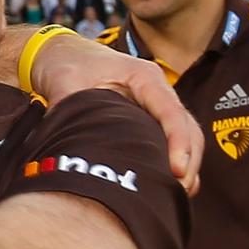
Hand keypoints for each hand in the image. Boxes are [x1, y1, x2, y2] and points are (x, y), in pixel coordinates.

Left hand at [31, 35, 201, 193]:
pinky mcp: (148, 119)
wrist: (59, 54)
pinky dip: (173, 163)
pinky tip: (167, 187)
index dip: (178, 142)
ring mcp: (155, 105)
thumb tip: (67, 138)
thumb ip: (68, 106)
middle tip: (178, 192)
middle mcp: (156, 90)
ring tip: (176, 195)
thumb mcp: (64, 80)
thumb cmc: (64, 62)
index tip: (177, 170)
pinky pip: (170, 141)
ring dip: (186, 165)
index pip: (171, 111)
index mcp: (143, 76)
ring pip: (185, 137)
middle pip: (188, 127)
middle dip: (189, 161)